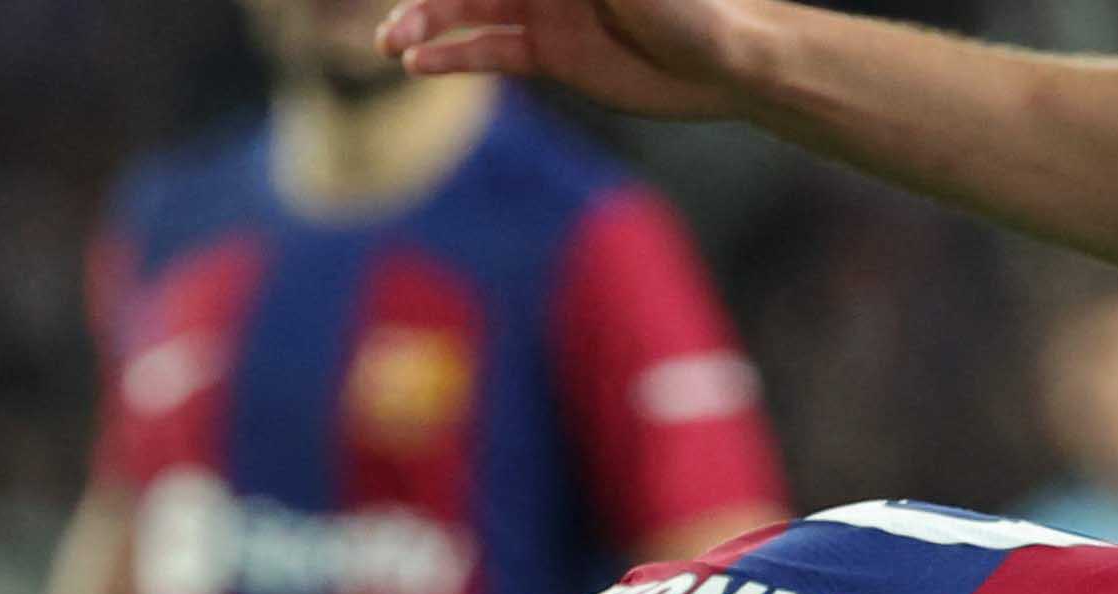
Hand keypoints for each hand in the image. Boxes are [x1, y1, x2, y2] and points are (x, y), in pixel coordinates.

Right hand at [376, 0, 749, 114]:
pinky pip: (492, 51)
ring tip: (393, 44)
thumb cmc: (686, 3)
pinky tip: (421, 64)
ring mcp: (543, 12)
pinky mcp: (552, 55)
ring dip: (427, 24)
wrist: (724, 62)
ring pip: (468, 12)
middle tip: (393, 22)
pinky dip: (456, 56)